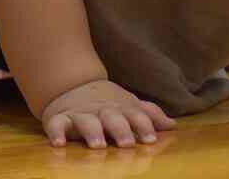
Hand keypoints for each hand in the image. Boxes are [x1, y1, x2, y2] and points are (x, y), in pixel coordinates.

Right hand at [41, 80, 173, 148]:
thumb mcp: (128, 104)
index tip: (150, 139)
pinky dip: (56, 133)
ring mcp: (80, 114)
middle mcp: (102, 111)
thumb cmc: (106, 101)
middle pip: (112, 118)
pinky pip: (56, 125)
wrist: (71, 83)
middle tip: (127, 144)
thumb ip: (149, 114)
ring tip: (98, 145)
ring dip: (93, 132)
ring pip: (86, 122)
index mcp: (120, 108)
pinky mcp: (60, 118)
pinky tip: (58, 144)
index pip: (135, 116)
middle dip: (120, 129)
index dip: (143, 126)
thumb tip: (172, 125)